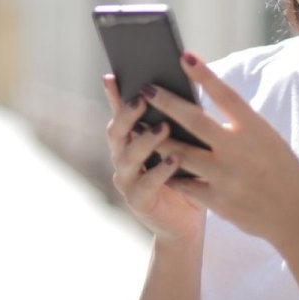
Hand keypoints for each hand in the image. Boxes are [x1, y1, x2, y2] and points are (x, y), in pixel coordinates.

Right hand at [103, 74, 204, 243]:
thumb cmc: (186, 177)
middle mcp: (123, 158)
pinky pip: (146, 184)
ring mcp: (128, 181)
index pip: (120, 113)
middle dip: (128, 115)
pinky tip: (174, 160)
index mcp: (131, 141)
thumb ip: (175, 123)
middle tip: (142, 99)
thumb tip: (184, 86)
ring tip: (164, 128)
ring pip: (128, 157)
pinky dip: (159, 171)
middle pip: (117, 132)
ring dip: (145, 141)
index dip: (113, 96)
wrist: (186, 223)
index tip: (112, 76)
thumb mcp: (182, 145)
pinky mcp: (139, 202)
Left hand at [144, 52, 298, 250]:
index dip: (205, 75)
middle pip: (195, 120)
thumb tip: (210, 101)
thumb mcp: (269, 140)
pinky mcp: (217, 201)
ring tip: (137, 128)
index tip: (184, 56)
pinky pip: (184, 183)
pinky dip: (168, 172)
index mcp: (256, 130)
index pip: (227, 95)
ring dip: (158, 138)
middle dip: (167, 102)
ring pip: (181, 153)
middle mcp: (239, 150)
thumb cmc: (282, 173)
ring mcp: (226, 176)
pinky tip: (153, 163)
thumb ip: (241, 123)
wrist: (296, 218)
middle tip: (146, 88)